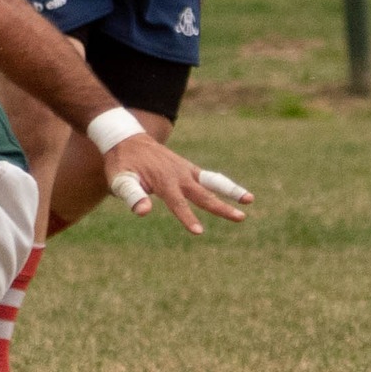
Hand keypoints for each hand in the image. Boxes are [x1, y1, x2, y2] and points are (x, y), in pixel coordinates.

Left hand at [103, 133, 251, 234]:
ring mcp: (186, 170)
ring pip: (213, 182)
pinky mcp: (188, 168)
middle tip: (241, 218)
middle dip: (222, 208)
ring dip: (231, 191)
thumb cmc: (121, 163)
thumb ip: (132, 195)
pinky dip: (223, 185)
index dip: (187, 218)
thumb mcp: (120, 179)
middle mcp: (179, 175)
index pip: (177, 203)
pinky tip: (238, 195)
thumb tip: (143, 211)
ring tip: (250, 200)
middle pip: (204, 195)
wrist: (127, 139)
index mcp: (163, 181)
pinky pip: (209, 177)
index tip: (198, 232)